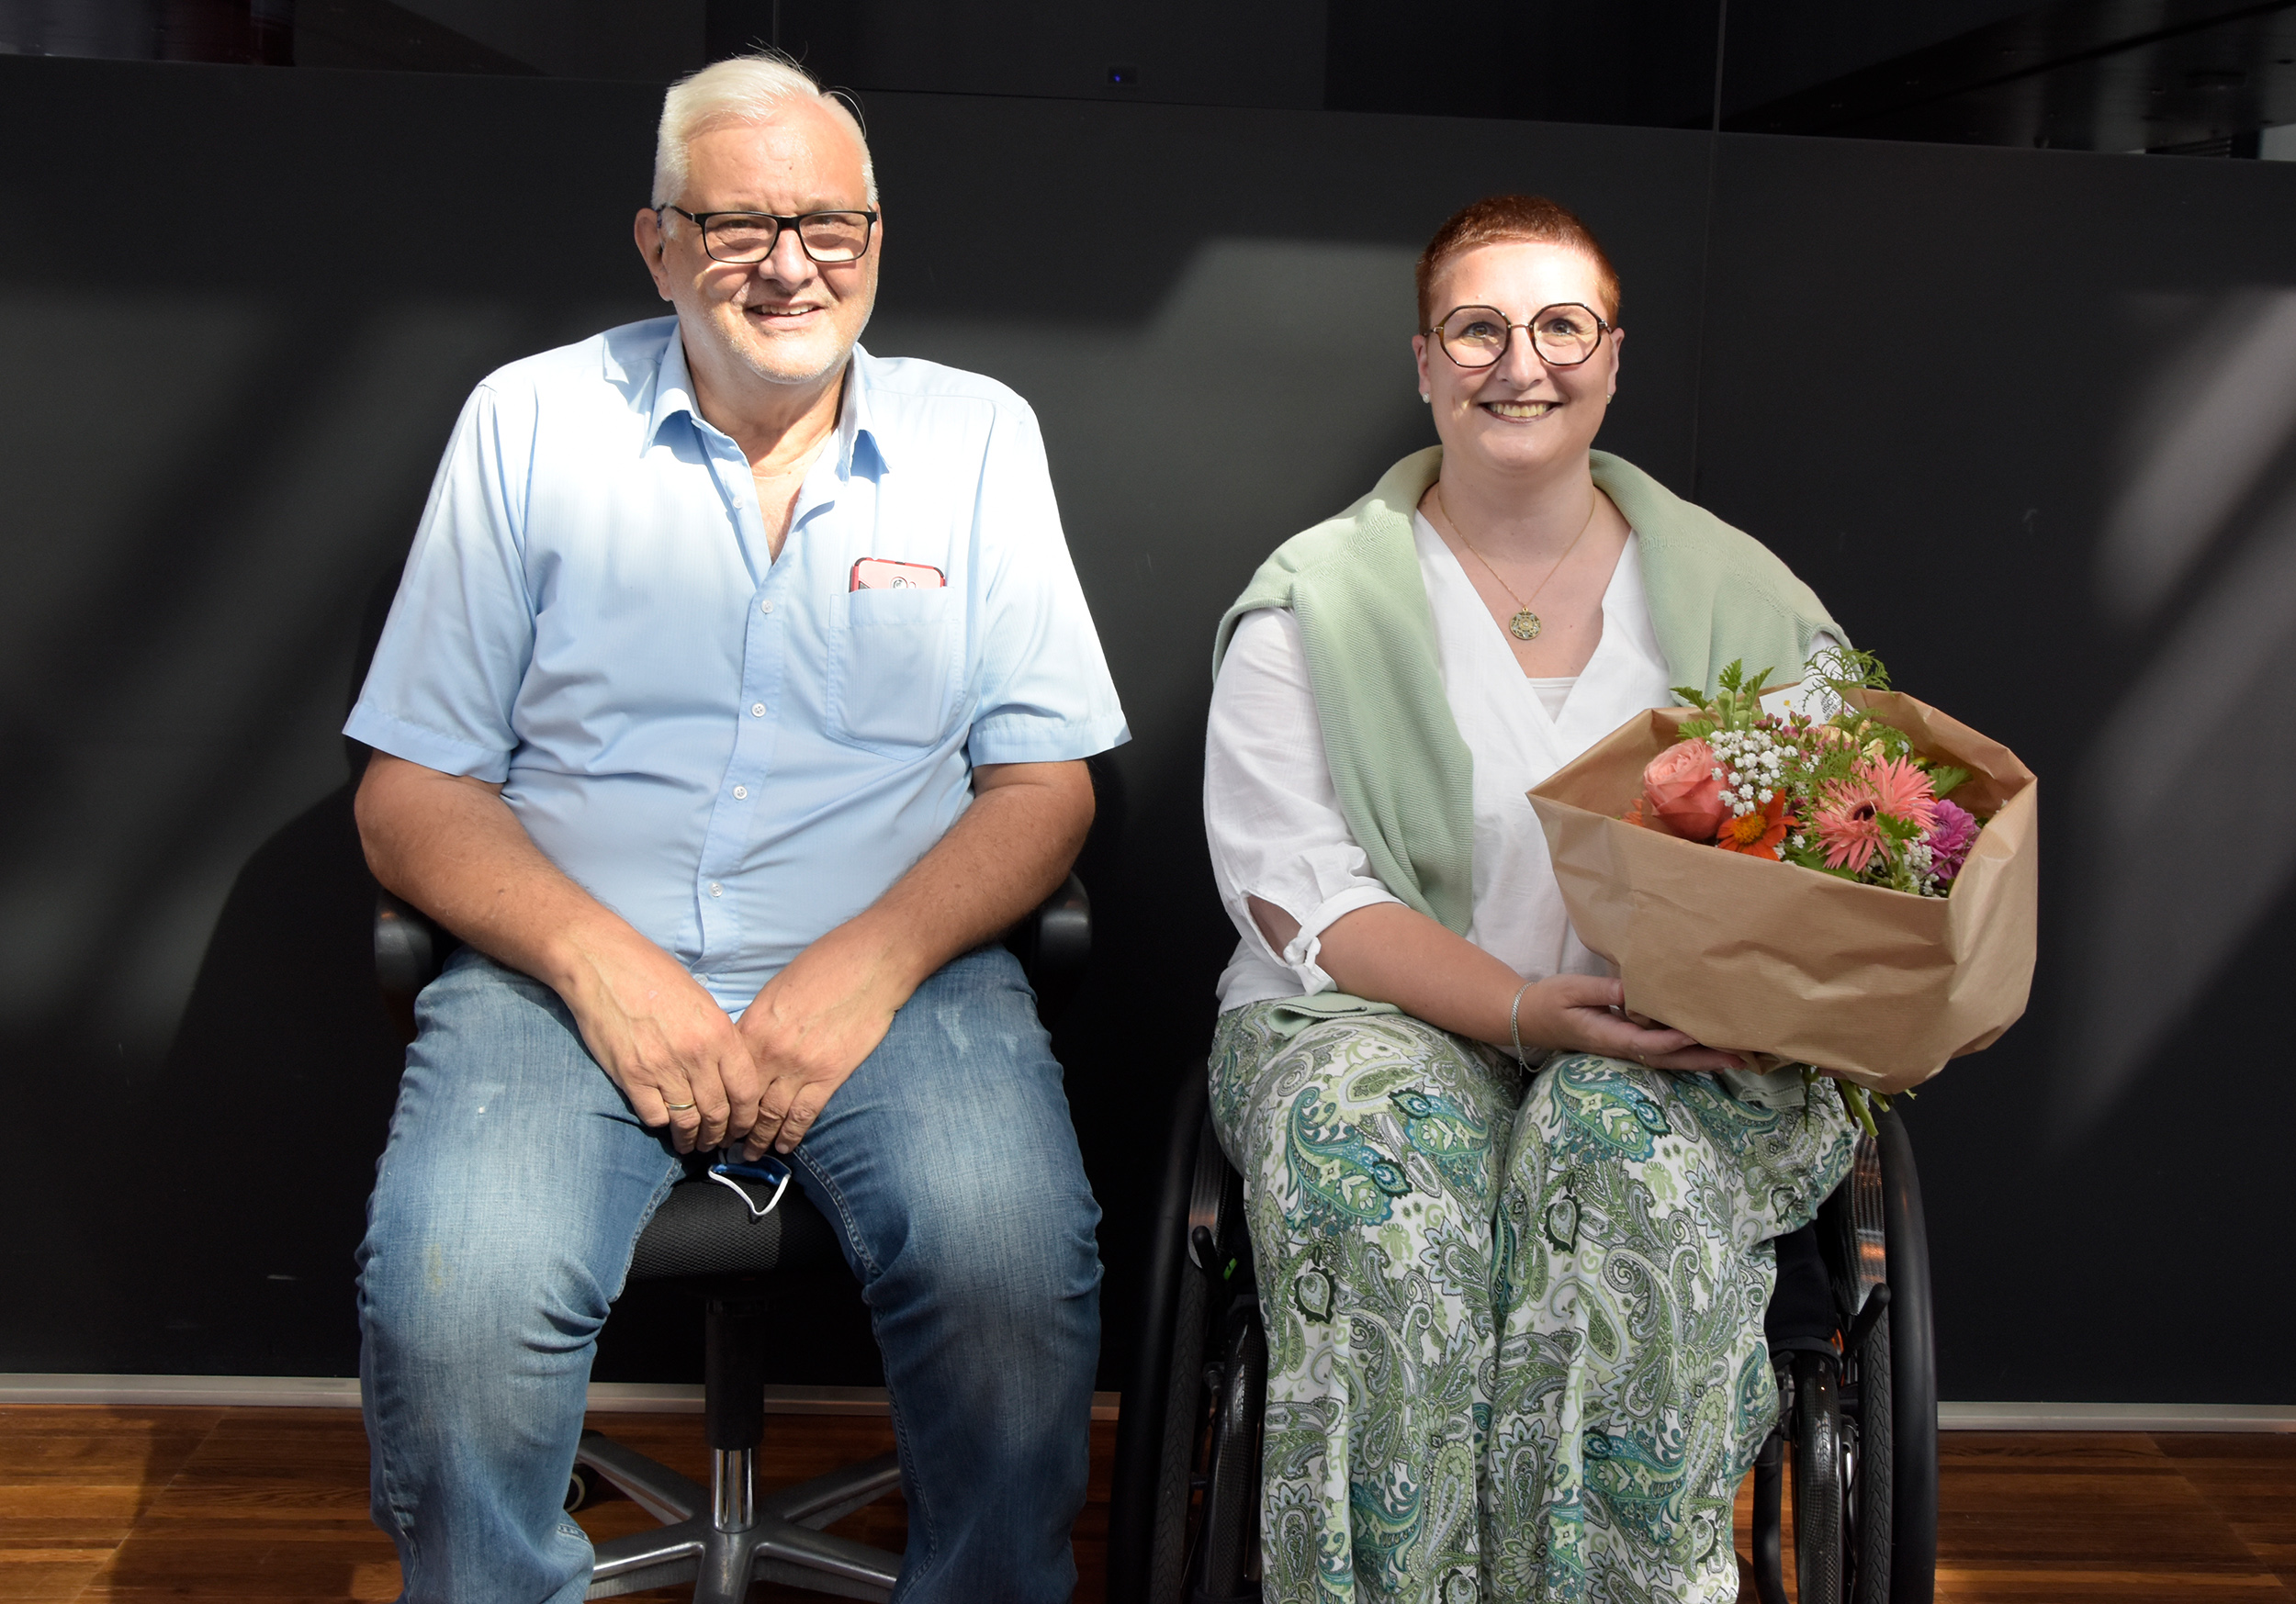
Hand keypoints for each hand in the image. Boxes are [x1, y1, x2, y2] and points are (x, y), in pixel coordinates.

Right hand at [558, 932, 761, 1153]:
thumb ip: (718, 1038)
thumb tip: (729, 1074)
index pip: (746, 1091)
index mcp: (719, 1033)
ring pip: (688, 1121)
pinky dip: (661, 1124)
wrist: (604, 965)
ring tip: (691, 1143)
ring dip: (691, 1138)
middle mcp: (696, 1054)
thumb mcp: (701, 1001)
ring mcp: (662, 1067)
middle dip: (720, 1134)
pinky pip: (654, 1116)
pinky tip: (664, 1123)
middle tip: (716, 1142)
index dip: (747, 1117)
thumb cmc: (654, 975)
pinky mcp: (631, 1076)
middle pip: (719, 1112)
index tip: (742, 1126)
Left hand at [735, 923, 909, 1156]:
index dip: (717, 1100)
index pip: (725, 1075)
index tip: (713, 1114)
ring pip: (770, 1115)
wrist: (870, 963)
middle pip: (742, 1101)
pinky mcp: (829, 1075)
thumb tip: (748, 1047)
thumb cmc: (825, 966)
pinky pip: (803, 1115)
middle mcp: (770, 1051)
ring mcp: (800, 1066)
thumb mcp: (777, 990)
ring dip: (758, 1139)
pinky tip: (783, 1146)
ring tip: (750, 1154)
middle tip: (724, 1143)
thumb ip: (759, 1023)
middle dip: (732, 1127)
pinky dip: (790, 1135)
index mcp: (753, 1027)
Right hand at [1518, 974, 1744, 1072]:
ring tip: (1734, 1059)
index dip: (1672, 1040)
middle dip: (1702, 1060)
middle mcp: (1620, 1049)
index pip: (1645, 1043)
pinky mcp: (1627, 1045)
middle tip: (1738, 1058)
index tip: (1698, 1032)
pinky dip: (1686, 1055)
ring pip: (1668, 1061)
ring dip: (1700, 1061)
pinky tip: (1706, 1051)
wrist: (1532, 1019)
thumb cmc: (1550, 1001)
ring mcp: (1624, 1050)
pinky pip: (1661, 1054)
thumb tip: (1632, 991)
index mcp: (1606, 1037)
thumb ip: (1601, 991)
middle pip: (1666, 1060)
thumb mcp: (1570, 990)